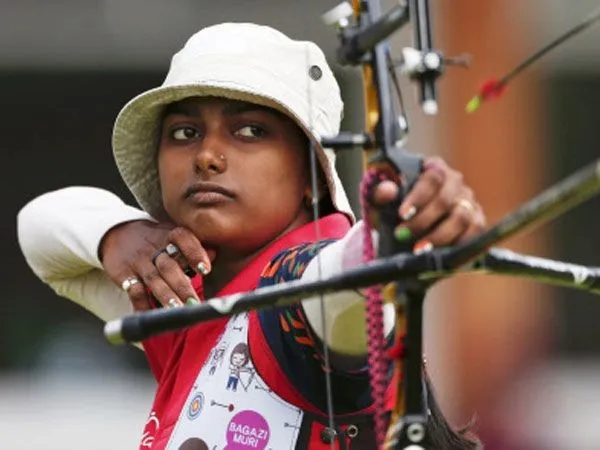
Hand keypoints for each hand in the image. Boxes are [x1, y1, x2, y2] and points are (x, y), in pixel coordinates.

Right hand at [100, 220, 214, 310]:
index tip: (206, 270)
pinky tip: (152, 315)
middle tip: (194, 303)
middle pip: (169, 266)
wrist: (117, 233)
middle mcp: (154, 247)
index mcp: (169, 235)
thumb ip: (192, 247)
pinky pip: (134, 290)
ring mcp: (139, 261)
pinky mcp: (124, 274)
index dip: (195, 253)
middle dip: (182, 285)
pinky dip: (143, 304)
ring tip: (177, 310)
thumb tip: (216, 253)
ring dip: (166, 296)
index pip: (183, 238)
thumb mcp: (172, 236)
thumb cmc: (156, 240)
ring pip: (154, 279)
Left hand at [373, 157, 485, 249]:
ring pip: (462, 218)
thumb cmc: (393, 207)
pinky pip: (476, 233)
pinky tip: (441, 254)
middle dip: (422, 221)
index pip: (432, 178)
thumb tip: (388, 191)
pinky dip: (459, 245)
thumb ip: (380, 192)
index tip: (402, 214)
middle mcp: (455, 183)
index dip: (418, 197)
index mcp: (434, 168)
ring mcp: (468, 202)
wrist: (405, 226)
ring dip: (439, 236)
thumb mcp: (381, 199)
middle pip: (446, 200)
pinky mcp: (476, 222)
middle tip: (402, 235)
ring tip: (419, 249)